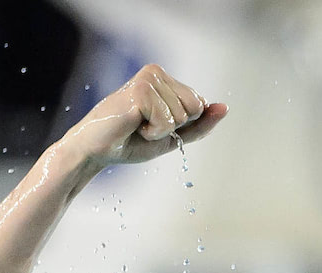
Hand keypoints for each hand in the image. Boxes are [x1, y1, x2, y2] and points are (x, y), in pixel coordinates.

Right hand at [61, 64, 227, 166]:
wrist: (96, 151)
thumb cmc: (130, 142)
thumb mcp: (173, 135)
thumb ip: (200, 124)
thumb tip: (224, 108)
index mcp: (164, 78)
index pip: (199, 104)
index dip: (182, 124)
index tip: (154, 125)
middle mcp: (156, 72)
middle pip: (195, 107)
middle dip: (175, 126)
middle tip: (145, 126)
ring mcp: (147, 79)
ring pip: (183, 114)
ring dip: (161, 130)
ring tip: (137, 126)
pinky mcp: (141, 91)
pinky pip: (168, 122)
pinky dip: (154, 133)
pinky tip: (133, 126)